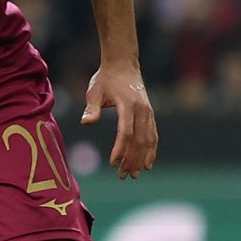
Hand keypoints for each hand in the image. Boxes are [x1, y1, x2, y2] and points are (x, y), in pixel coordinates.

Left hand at [83, 59, 157, 178]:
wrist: (123, 63)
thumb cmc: (105, 78)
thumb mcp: (94, 91)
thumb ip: (92, 108)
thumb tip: (86, 123)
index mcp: (128, 105)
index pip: (126, 132)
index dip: (120, 149)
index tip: (113, 163)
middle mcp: (142, 110)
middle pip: (139, 140)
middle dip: (132, 160)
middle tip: (123, 176)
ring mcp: (148, 112)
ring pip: (148, 140)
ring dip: (142, 158)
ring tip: (134, 174)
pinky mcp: (150, 113)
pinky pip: (153, 135)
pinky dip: (151, 150)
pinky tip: (147, 163)